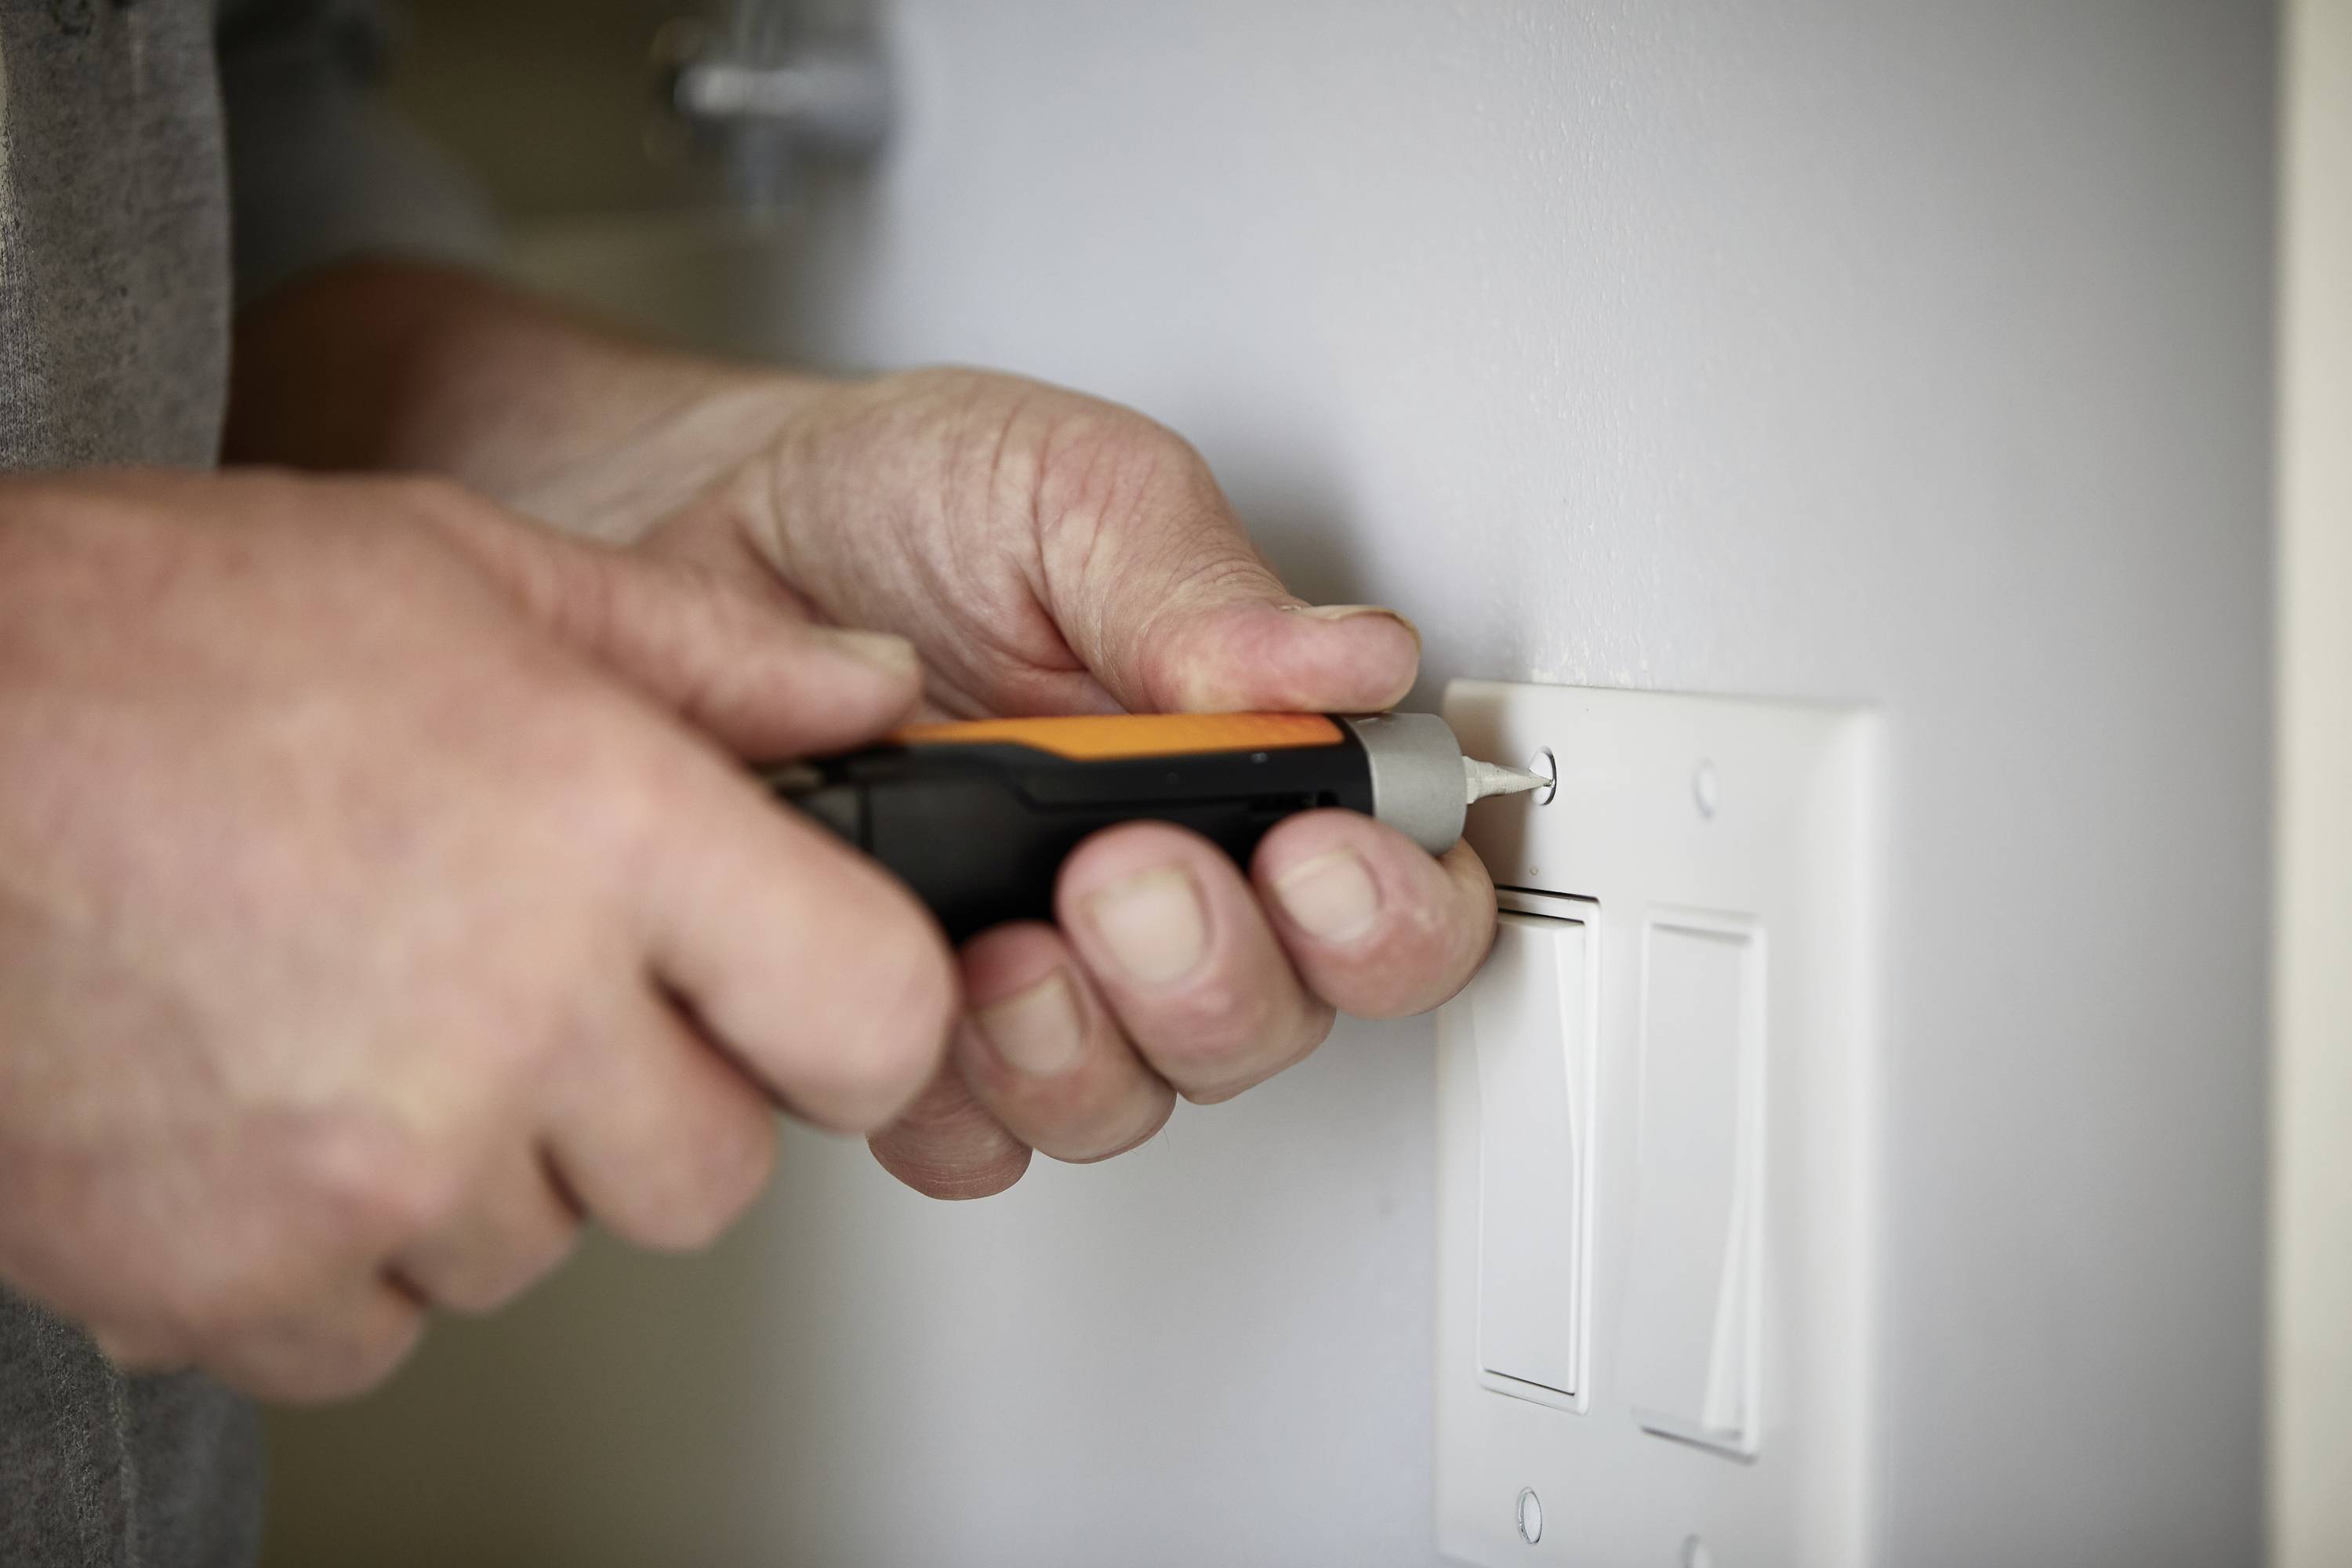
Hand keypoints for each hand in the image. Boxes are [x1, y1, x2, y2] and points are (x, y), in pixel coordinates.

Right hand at [0, 471, 954, 1399]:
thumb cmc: (136, 644)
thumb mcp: (463, 568)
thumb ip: (706, 648)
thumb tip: (868, 693)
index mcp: (606, 835)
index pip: (878, 1019)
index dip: (863, 1014)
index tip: (814, 994)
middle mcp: (513, 1025)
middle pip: (712, 1172)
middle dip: (656, 1093)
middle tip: (544, 986)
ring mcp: (374, 1174)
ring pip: (543, 1247)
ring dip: (493, 1164)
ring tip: (371, 1012)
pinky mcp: (233, 1280)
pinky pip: (379, 1322)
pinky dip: (344, 1247)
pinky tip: (276, 1105)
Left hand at [637, 370, 1498, 1196]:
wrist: (711, 534)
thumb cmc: (906, 506)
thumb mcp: (1069, 492)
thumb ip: (1199, 585)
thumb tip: (1353, 659)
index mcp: (1242, 770)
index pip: (1388, 903)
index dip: (1388, 916)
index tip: (1320, 856)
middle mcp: (1157, 892)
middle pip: (1266, 1029)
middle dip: (1214, 975)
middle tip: (1130, 873)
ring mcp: (1036, 972)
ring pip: (1123, 1102)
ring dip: (1083, 1046)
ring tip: (1012, 943)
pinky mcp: (910, 1018)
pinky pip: (961, 1137)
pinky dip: (944, 1093)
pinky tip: (920, 980)